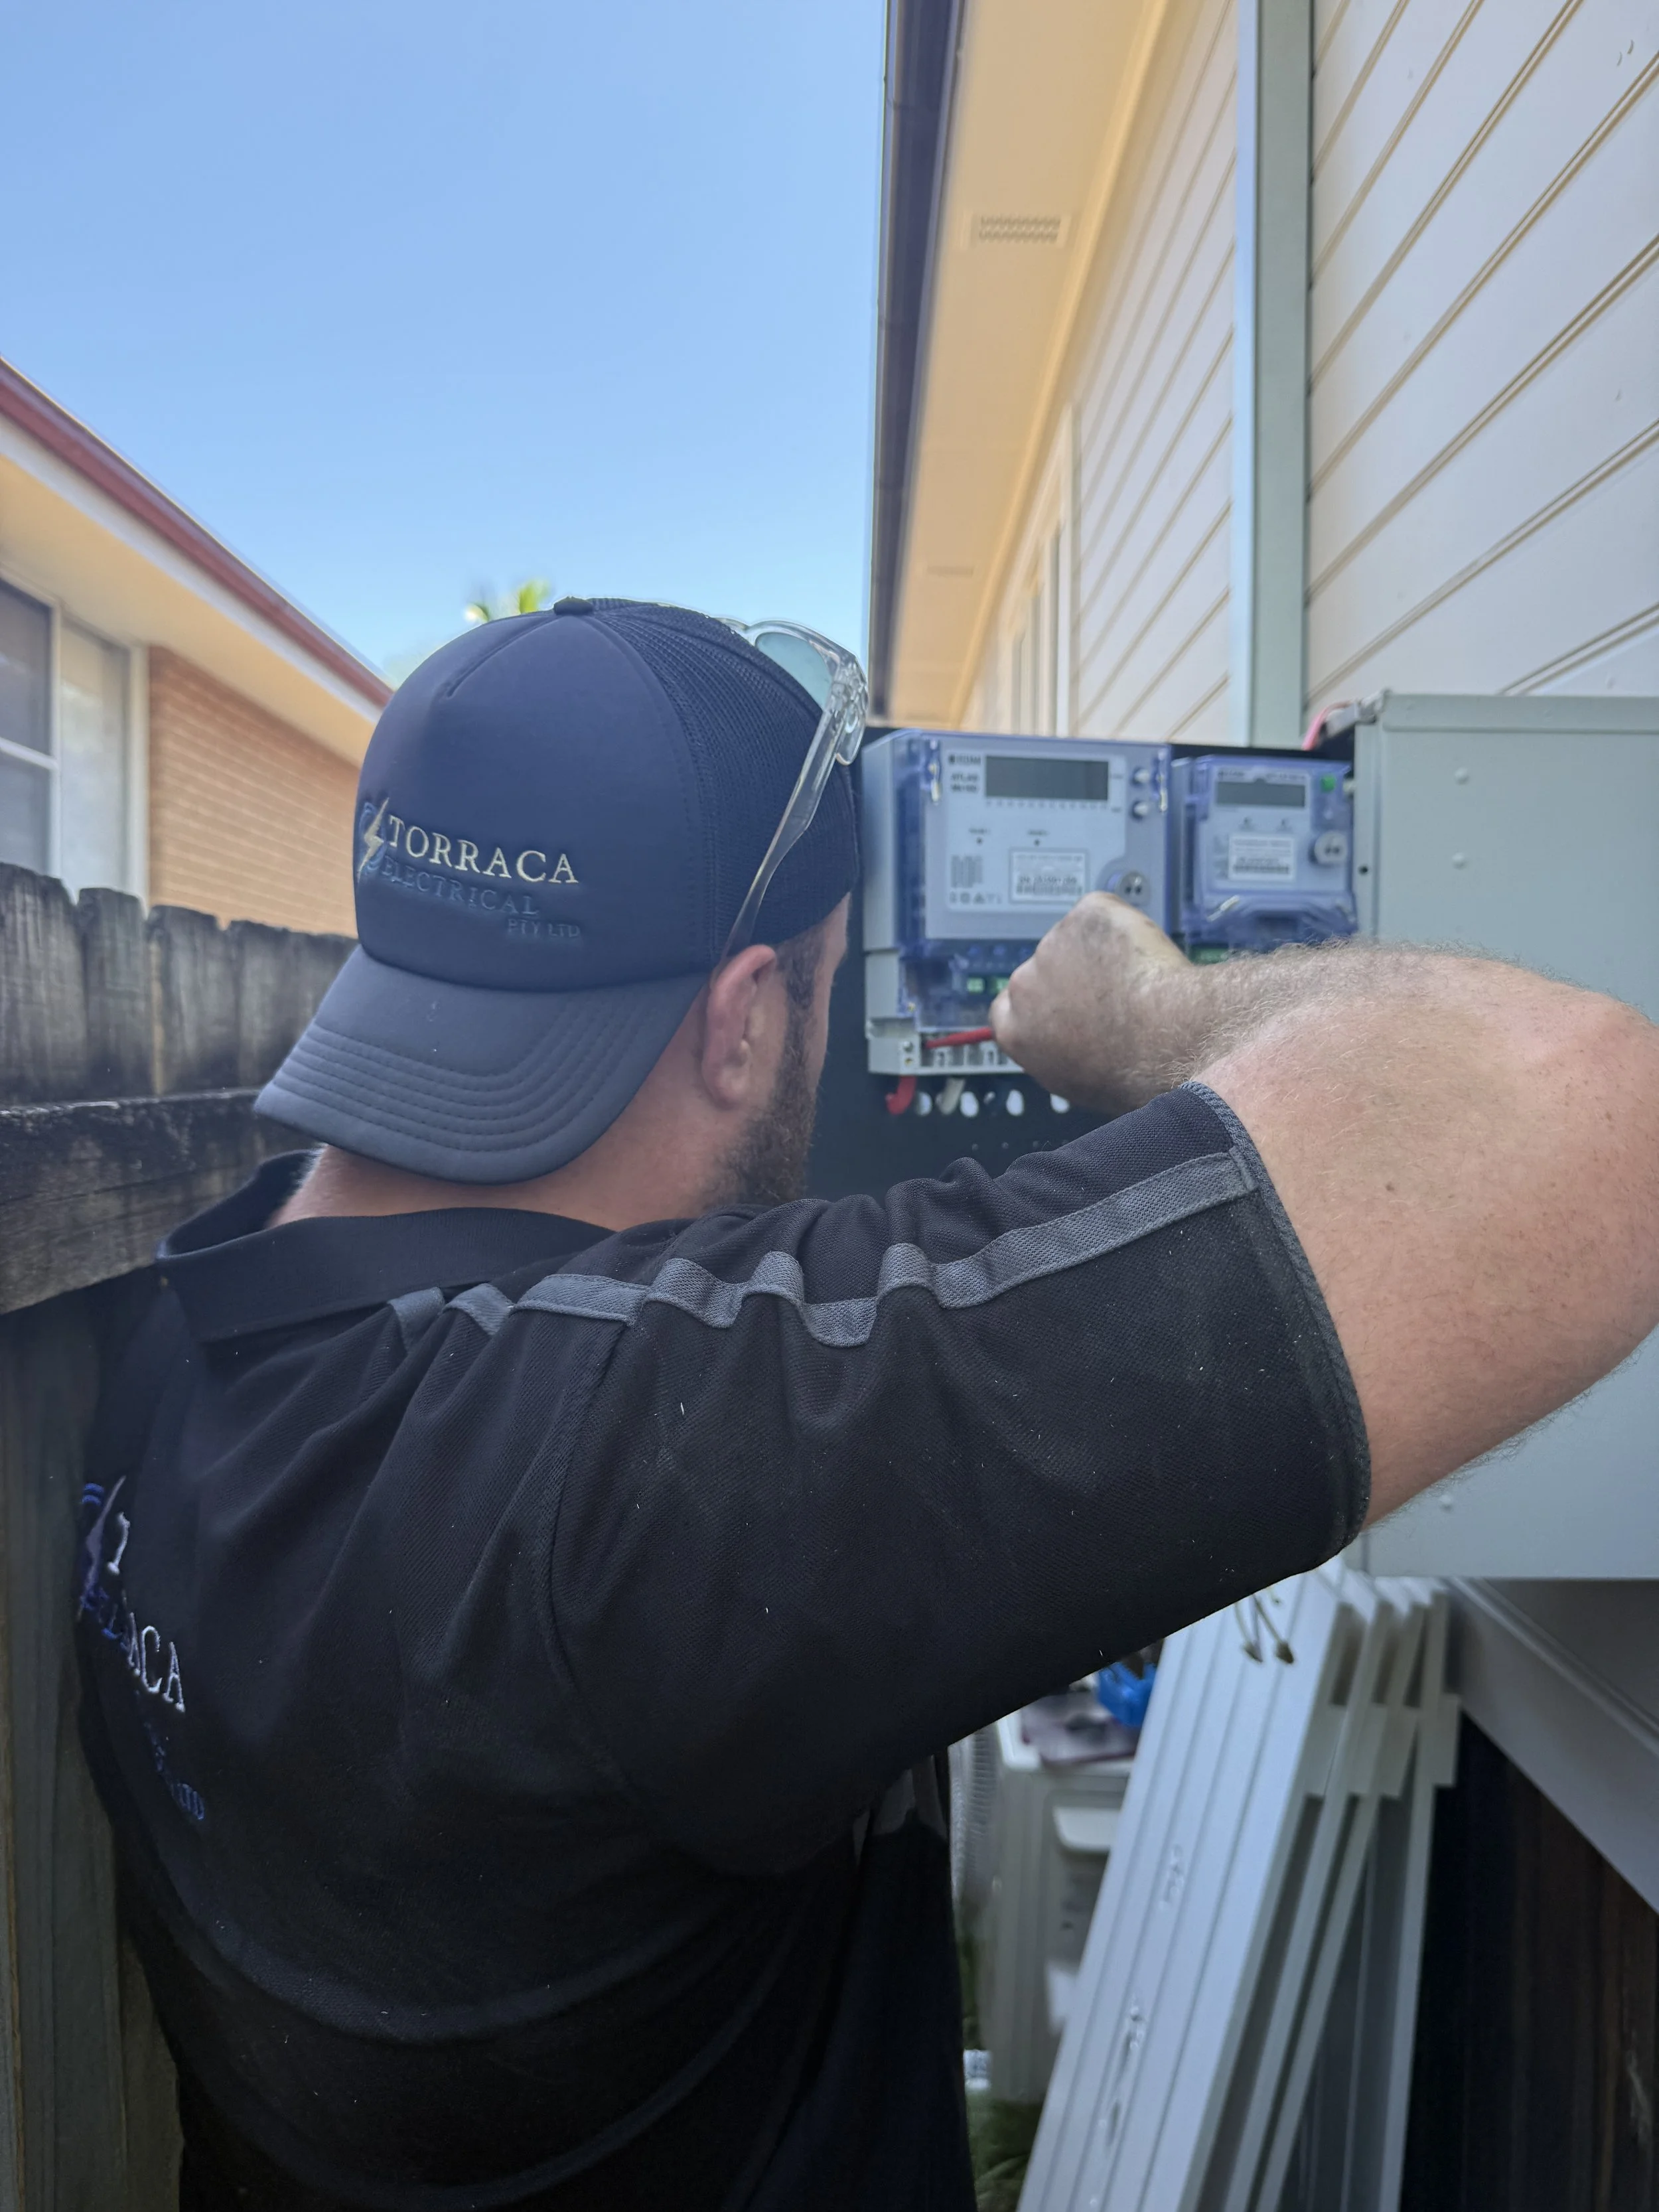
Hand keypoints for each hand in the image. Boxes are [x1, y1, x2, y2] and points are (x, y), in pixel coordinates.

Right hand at [989, 893, 1192, 1111]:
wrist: (1165, 1041)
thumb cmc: (1129, 1072)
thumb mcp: (1074, 1081)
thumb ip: (1054, 1050)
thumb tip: (1069, 1043)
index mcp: (1013, 1028)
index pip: (1009, 1003)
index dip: (1042, 999)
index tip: (1064, 1002)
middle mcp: (1024, 983)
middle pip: (1044, 967)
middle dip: (1073, 973)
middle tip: (1114, 993)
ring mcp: (1052, 943)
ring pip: (1077, 940)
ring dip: (1102, 951)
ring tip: (1137, 983)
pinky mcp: (1087, 914)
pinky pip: (1105, 915)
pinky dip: (1124, 928)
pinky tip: (1145, 958)